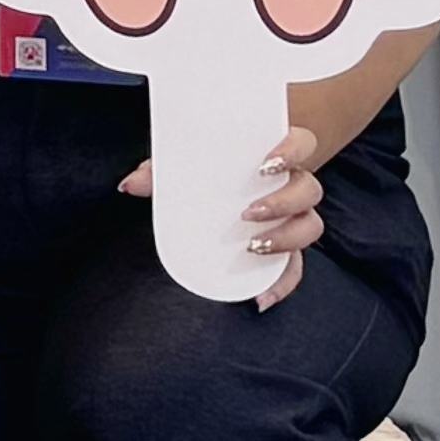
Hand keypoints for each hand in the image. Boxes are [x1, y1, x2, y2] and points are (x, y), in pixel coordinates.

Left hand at [123, 116, 330, 308]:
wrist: (228, 178)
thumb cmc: (212, 165)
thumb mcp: (186, 163)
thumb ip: (160, 170)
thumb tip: (130, 185)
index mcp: (276, 153)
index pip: (302, 143)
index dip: (292, 151)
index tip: (266, 165)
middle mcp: (293, 183)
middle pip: (309, 190)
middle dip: (283, 202)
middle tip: (249, 212)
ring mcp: (295, 216)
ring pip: (310, 226)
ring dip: (286, 239)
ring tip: (253, 247)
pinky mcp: (288, 246)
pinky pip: (295, 267)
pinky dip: (282, 284)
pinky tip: (261, 297)